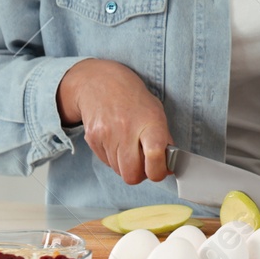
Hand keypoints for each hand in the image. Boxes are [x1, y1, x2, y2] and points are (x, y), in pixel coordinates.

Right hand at [57, 59, 172, 184]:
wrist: (101, 83)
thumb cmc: (134, 99)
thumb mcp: (157, 113)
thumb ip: (163, 140)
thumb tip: (167, 166)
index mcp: (149, 123)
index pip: (155, 156)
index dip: (159, 171)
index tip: (162, 169)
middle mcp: (127, 130)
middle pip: (132, 175)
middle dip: (140, 174)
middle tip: (145, 163)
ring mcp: (106, 136)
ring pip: (119, 171)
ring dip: (127, 166)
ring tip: (130, 147)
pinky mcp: (92, 140)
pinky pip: (106, 163)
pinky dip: (114, 159)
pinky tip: (118, 142)